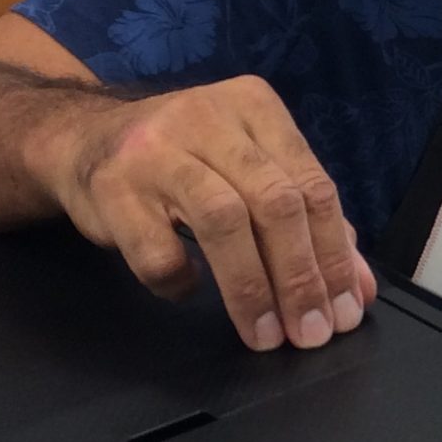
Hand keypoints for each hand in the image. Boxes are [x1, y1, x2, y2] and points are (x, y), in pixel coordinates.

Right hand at [33, 75, 376, 350]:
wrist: (83, 141)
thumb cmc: (184, 162)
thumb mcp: (249, 170)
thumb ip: (306, 221)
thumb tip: (357, 288)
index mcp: (255, 107)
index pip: (313, 185)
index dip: (335, 255)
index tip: (344, 311)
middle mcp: (208, 118)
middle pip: (274, 202)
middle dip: (300, 278)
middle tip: (310, 333)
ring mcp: (155, 150)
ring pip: (222, 220)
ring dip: (251, 289)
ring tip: (266, 334)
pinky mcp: (112, 187)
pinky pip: (157, 249)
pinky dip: (180, 280)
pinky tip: (189, 290)